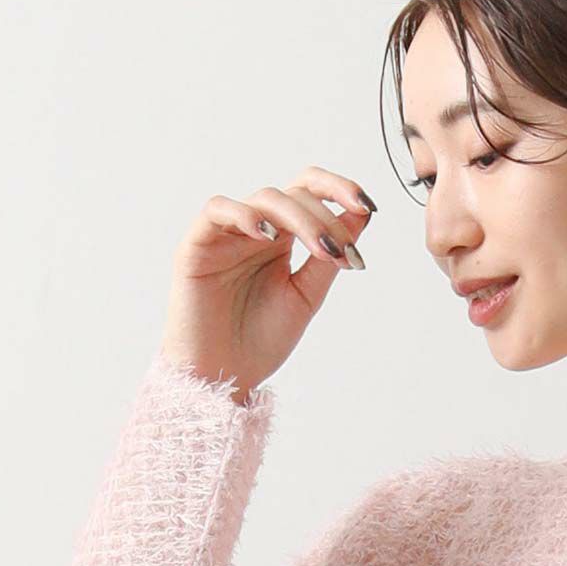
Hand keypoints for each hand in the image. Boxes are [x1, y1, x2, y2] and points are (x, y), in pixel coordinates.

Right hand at [159, 165, 375, 402]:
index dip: (339, 189)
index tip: (369, 207)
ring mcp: (227, 234)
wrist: (222, 377)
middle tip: (345, 252)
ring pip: (265, 198)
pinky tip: (269, 235)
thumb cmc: (259, 341)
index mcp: (282, 238)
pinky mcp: (197, 245)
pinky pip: (217, 210)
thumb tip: (361, 216)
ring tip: (321, 250)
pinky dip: (244, 215)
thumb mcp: (306, 296)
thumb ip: (329, 257)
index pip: (309, 193)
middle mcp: (256, 229)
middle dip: (327, 219)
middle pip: (295, 194)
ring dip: (301, 219)